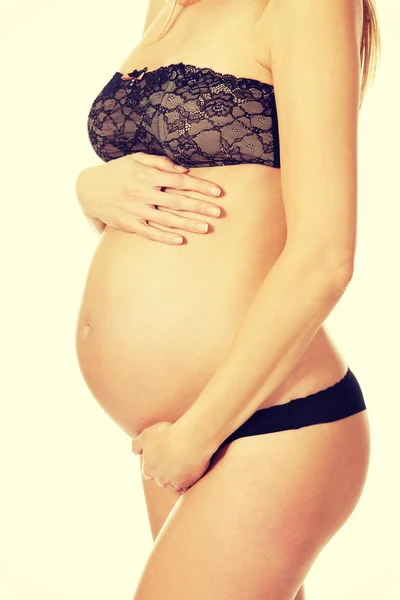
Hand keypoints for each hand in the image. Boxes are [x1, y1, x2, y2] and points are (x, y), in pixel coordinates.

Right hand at [75, 152, 221, 243]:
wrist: (87, 189)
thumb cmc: (115, 172)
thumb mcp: (135, 159)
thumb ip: (159, 162)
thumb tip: (183, 170)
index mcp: (146, 175)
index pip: (179, 180)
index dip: (200, 185)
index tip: (217, 191)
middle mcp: (143, 192)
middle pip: (177, 201)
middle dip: (200, 206)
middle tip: (218, 212)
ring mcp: (136, 210)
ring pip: (166, 218)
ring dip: (188, 224)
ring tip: (206, 228)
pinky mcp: (129, 224)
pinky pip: (150, 232)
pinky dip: (165, 237)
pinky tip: (180, 240)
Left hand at [131, 421, 211, 492]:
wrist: (190, 438)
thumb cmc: (167, 434)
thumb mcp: (146, 435)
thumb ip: (137, 444)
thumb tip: (135, 451)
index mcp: (149, 470)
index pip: (148, 472)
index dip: (154, 463)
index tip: (160, 454)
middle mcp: (161, 480)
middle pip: (161, 479)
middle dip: (164, 471)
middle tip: (172, 457)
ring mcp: (176, 482)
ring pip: (174, 482)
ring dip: (176, 475)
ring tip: (182, 460)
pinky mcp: (189, 482)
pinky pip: (187, 483)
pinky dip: (188, 477)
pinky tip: (190, 466)